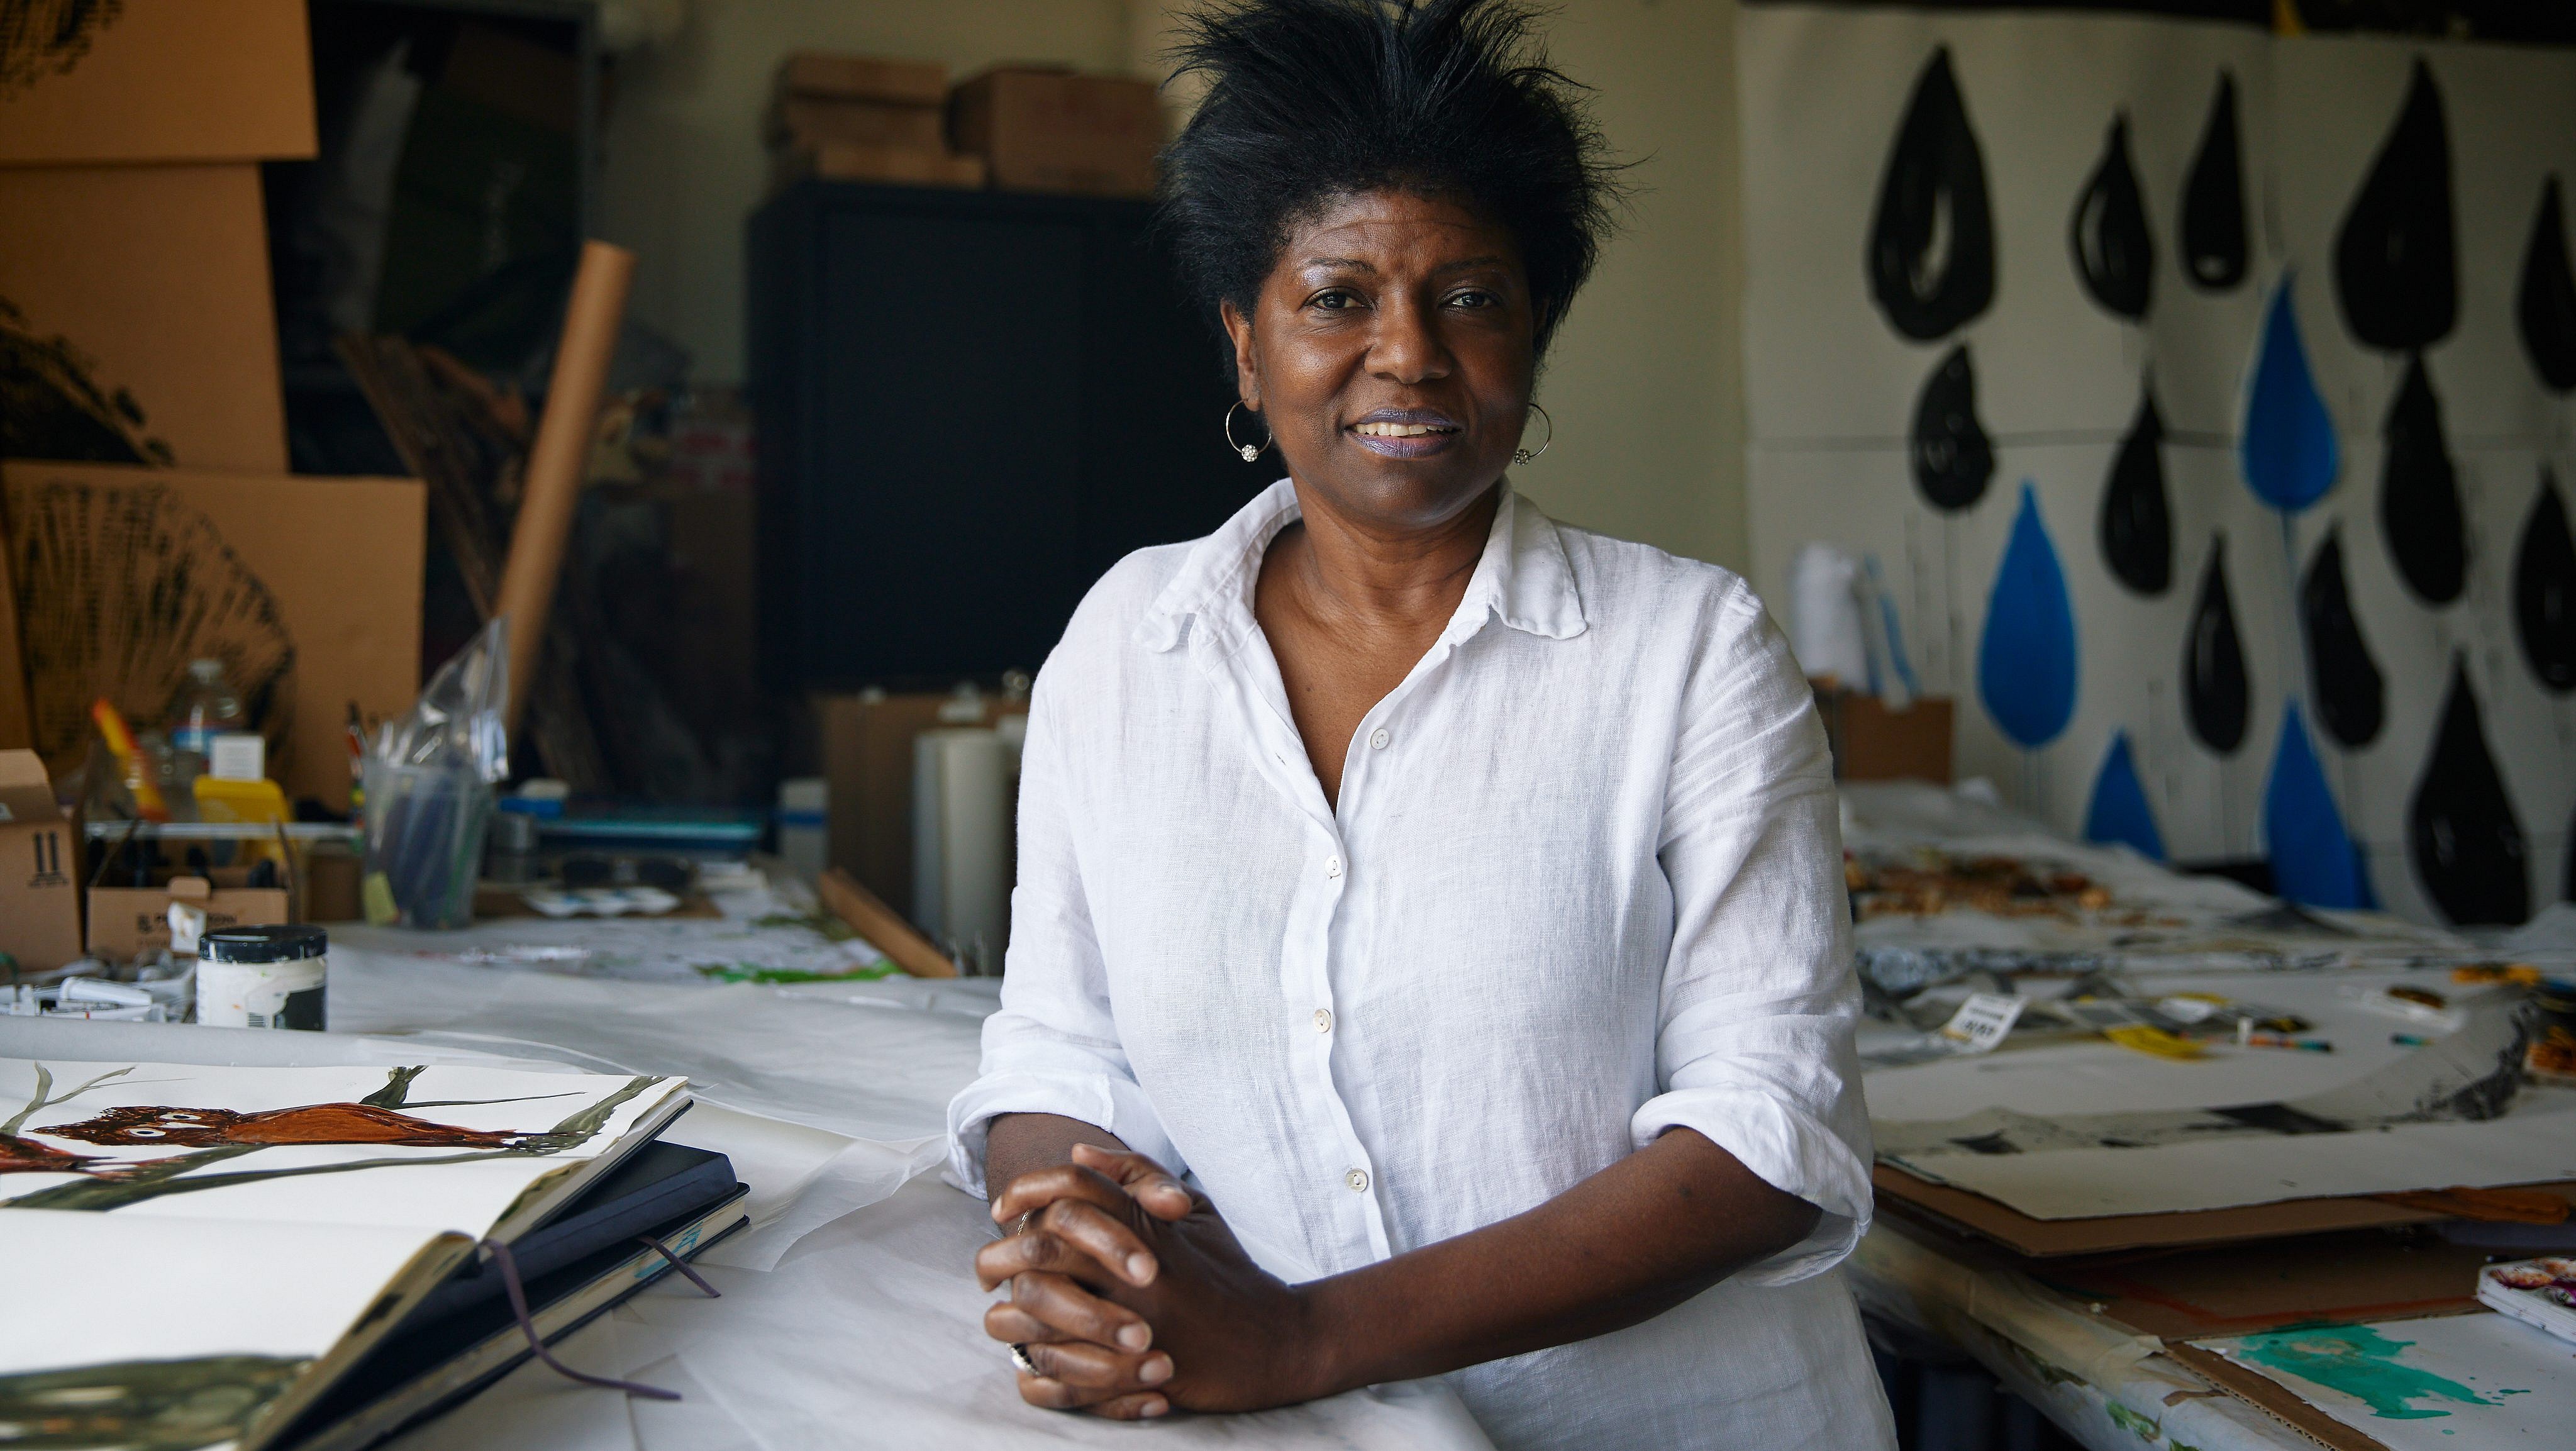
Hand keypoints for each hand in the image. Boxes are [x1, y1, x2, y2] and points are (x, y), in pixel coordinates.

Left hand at [977, 1145, 1328, 1415]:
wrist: (1277, 1339)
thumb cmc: (1228, 1271)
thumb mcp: (1195, 1209)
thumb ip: (1136, 1176)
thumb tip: (1077, 1155)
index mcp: (1147, 1225)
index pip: (1074, 1188)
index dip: (1028, 1190)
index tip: (1004, 1207)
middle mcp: (1135, 1268)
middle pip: (1043, 1244)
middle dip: (1001, 1254)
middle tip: (988, 1268)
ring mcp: (1134, 1320)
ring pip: (1041, 1310)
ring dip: (1010, 1315)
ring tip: (1003, 1317)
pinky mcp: (1136, 1370)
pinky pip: (1064, 1373)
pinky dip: (1037, 1371)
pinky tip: (1030, 1365)